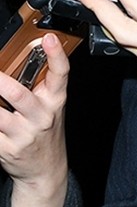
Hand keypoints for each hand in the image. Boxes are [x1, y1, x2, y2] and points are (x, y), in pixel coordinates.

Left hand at [0, 33, 68, 206]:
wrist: (45, 169)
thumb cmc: (46, 129)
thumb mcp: (51, 105)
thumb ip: (42, 83)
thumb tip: (21, 56)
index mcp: (55, 100)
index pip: (61, 74)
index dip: (56, 55)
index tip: (49, 38)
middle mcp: (41, 116)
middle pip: (18, 94)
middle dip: (0, 82)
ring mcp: (23, 135)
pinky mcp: (6, 149)